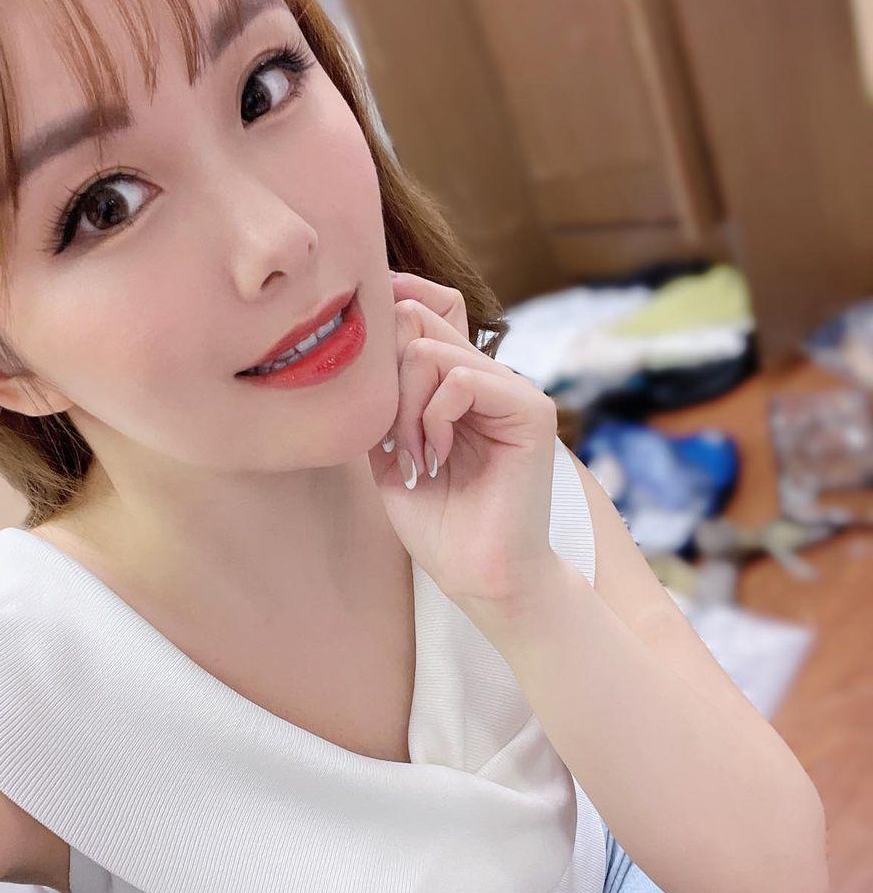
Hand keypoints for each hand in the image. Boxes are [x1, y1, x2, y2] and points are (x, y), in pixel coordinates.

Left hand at [368, 270, 561, 612]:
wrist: (480, 577)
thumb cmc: (440, 527)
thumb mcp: (390, 453)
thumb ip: (382, 401)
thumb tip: (361, 349)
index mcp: (459, 385)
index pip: (417, 315)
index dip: (382, 336)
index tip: (365, 395)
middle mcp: (488, 378)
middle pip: (417, 321)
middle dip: (388, 384)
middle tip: (396, 444)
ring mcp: (513, 390)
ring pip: (430, 350)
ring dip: (406, 408)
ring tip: (417, 456)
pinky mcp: (531, 410)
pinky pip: (460, 379)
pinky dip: (434, 417)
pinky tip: (439, 456)